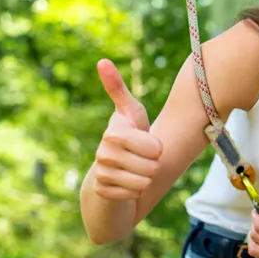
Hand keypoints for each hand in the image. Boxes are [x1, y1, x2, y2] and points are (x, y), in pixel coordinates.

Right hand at [90, 59, 162, 200]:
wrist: (112, 170)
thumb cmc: (129, 138)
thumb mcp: (132, 114)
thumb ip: (119, 89)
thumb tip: (101, 61)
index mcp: (114, 131)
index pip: (154, 147)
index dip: (157, 149)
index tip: (149, 145)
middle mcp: (103, 151)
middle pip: (151, 167)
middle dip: (153, 166)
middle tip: (142, 160)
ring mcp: (101, 172)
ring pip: (143, 183)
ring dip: (145, 180)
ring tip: (136, 172)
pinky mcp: (101, 191)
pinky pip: (133, 196)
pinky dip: (135, 193)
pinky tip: (127, 185)